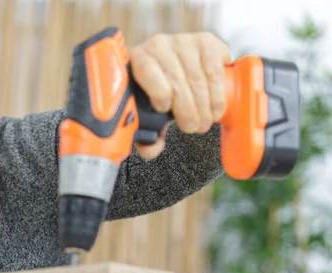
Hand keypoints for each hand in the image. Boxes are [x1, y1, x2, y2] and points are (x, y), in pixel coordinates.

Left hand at [129, 32, 230, 159]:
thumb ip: (148, 133)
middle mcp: (159, 44)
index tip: (165, 109)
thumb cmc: (158, 93)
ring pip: (198, 76)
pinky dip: (217, 92)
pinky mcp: (206, 41)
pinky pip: (215, 69)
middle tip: (193, 127)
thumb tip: (150, 149)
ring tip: (205, 122)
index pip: (147, 71)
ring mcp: (184, 41)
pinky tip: (216, 107)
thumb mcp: (150, 113)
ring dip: (204, 104)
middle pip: (177, 79)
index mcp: (138, 59)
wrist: (175, 71)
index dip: (158, 92)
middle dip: (188, 109)